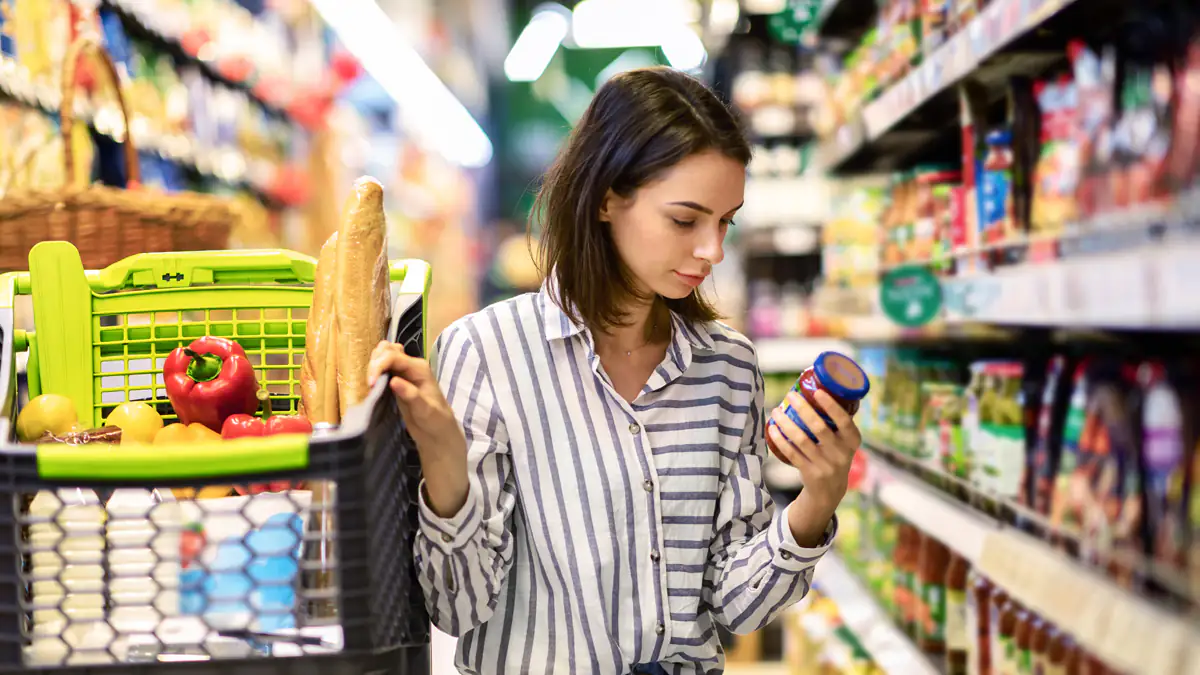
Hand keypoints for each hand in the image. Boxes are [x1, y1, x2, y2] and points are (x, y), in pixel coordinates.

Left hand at [367, 341, 468, 516]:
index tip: (366, 379)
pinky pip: (414, 394)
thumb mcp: (403, 392)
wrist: (440, 438)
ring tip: (375, 380)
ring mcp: (423, 386)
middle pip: (390, 351)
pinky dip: (405, 389)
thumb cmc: (421, 415)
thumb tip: (377, 355)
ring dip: (384, 365)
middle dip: (376, 361)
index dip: (373, 360)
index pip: (387, 351)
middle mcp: (417, 370)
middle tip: (370, 380)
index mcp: (411, 367)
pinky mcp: (428, 407)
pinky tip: (395, 384)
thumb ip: (392, 373)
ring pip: (400, 361)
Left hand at [768, 389, 861, 544]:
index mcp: (852, 441)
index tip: (817, 391)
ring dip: (786, 423)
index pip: (845, 421)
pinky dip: (780, 439)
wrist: (830, 490)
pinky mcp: (810, 473)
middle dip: (802, 409)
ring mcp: (825, 465)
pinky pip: (791, 453)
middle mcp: (841, 453)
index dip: (831, 406)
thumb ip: (837, 422)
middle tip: (790, 395)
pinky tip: (773, 429)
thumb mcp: (845, 442)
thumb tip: (820, 388)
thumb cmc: (834, 455)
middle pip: (819, 427)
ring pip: (801, 439)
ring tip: (776, 411)